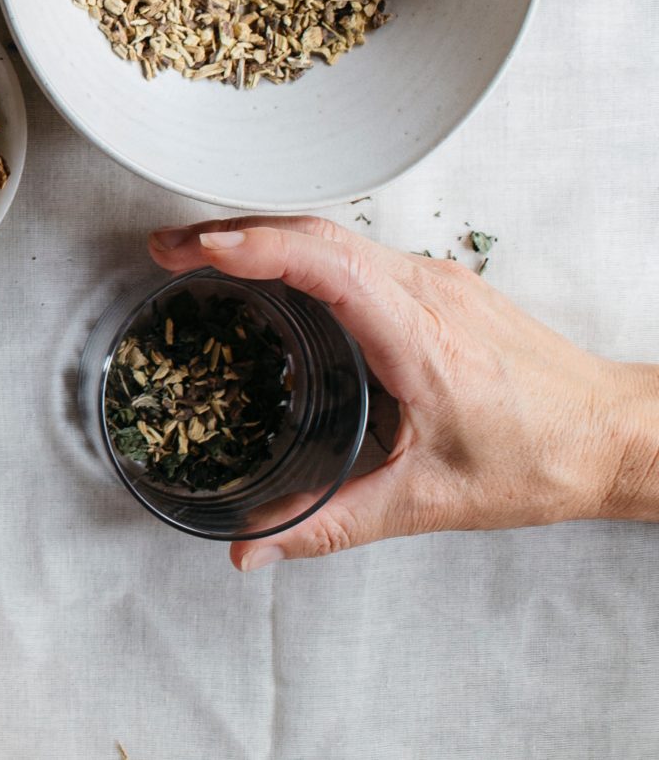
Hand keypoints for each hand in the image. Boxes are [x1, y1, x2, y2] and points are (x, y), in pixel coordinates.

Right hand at [150, 218, 658, 569]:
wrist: (620, 435)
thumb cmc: (542, 461)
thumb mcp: (430, 502)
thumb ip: (332, 524)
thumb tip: (254, 549)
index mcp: (422, 338)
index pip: (328, 266)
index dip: (258, 249)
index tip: (198, 251)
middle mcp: (427, 292)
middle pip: (316, 232)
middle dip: (232, 232)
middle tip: (167, 250)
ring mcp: (436, 281)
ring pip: (335, 233)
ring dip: (263, 234)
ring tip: (204, 255)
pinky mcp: (441, 284)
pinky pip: (357, 248)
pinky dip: (300, 247)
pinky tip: (274, 272)